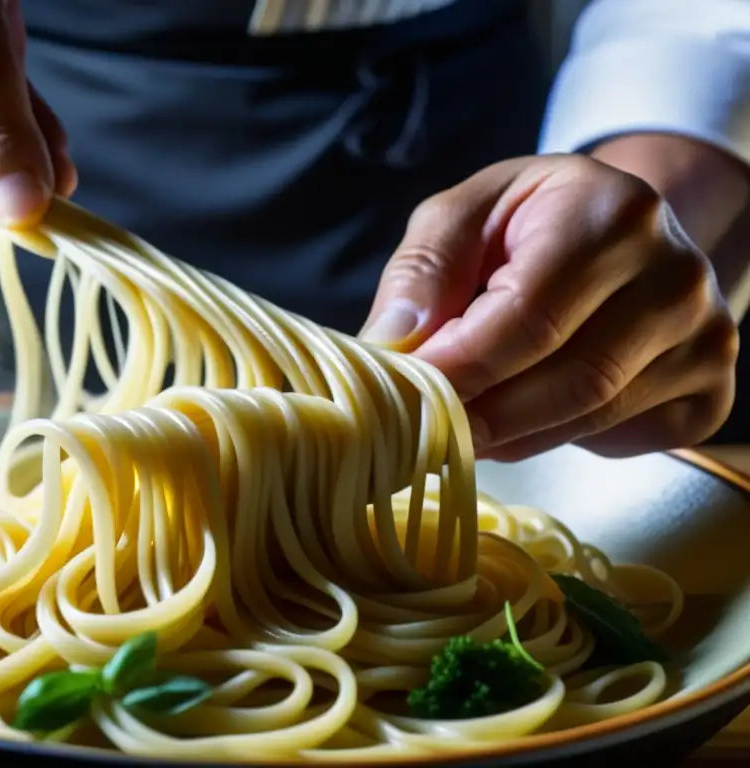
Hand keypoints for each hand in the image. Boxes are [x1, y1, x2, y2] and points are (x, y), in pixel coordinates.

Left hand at [362, 155, 738, 460]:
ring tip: (460, 422)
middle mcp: (678, 275)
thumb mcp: (462, 218)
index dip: (462, 366)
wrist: (612, 232)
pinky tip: (522, 418)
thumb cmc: (526, 224)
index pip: (531, 315)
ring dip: (512, 434)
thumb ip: (422, 272)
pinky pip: (622, 439)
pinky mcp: (710, 392)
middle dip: (484, 412)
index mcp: (613, 215)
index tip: (406, 391)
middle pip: (571, 379)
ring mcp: (707, 338)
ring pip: (593, 416)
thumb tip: (391, 342)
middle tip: (425, 424)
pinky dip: (555, 441)